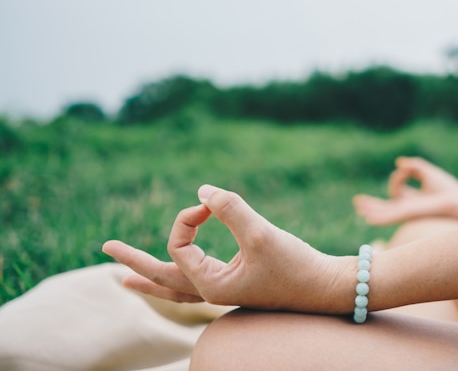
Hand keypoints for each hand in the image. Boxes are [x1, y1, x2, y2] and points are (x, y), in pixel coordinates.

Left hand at [103, 185, 354, 313]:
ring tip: (124, 279)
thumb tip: (201, 191)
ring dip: (150, 277)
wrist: (326, 286)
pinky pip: (196, 282)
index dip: (188, 217)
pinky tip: (177, 272)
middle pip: (162, 278)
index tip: (211, 203)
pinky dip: (178, 277)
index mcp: (210, 285)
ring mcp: (224, 290)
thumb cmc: (296, 265)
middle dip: (134, 262)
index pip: (179, 245)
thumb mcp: (260, 234)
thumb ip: (230, 208)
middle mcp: (212, 291)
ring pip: (177, 285)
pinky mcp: (238, 283)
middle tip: (106, 249)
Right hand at [353, 157, 457, 224]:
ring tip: (358, 207)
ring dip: (370, 209)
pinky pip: (389, 216)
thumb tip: (400, 163)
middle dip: (371, 204)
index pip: (397, 191)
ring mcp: (407, 212)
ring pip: (383, 213)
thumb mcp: (427, 172)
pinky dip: (377, 216)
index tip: (405, 168)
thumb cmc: (448, 189)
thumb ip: (413, 166)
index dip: (398, 178)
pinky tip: (366, 216)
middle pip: (385, 207)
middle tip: (357, 202)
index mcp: (413, 200)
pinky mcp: (408, 213)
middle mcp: (408, 208)